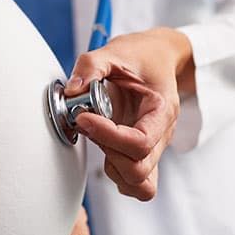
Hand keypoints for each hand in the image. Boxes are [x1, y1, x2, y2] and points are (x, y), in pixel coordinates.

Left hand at [64, 27, 193, 200]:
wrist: (158, 56)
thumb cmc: (142, 56)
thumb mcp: (116, 51)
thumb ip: (91, 67)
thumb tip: (72, 91)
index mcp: (161, 110)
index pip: (140, 142)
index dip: (109, 136)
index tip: (85, 118)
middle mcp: (162, 134)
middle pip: (139, 170)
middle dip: (107, 151)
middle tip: (89, 124)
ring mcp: (154, 147)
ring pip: (139, 184)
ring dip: (112, 167)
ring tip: (98, 135)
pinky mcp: (142, 153)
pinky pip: (136, 183)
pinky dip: (117, 174)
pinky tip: (103, 146)